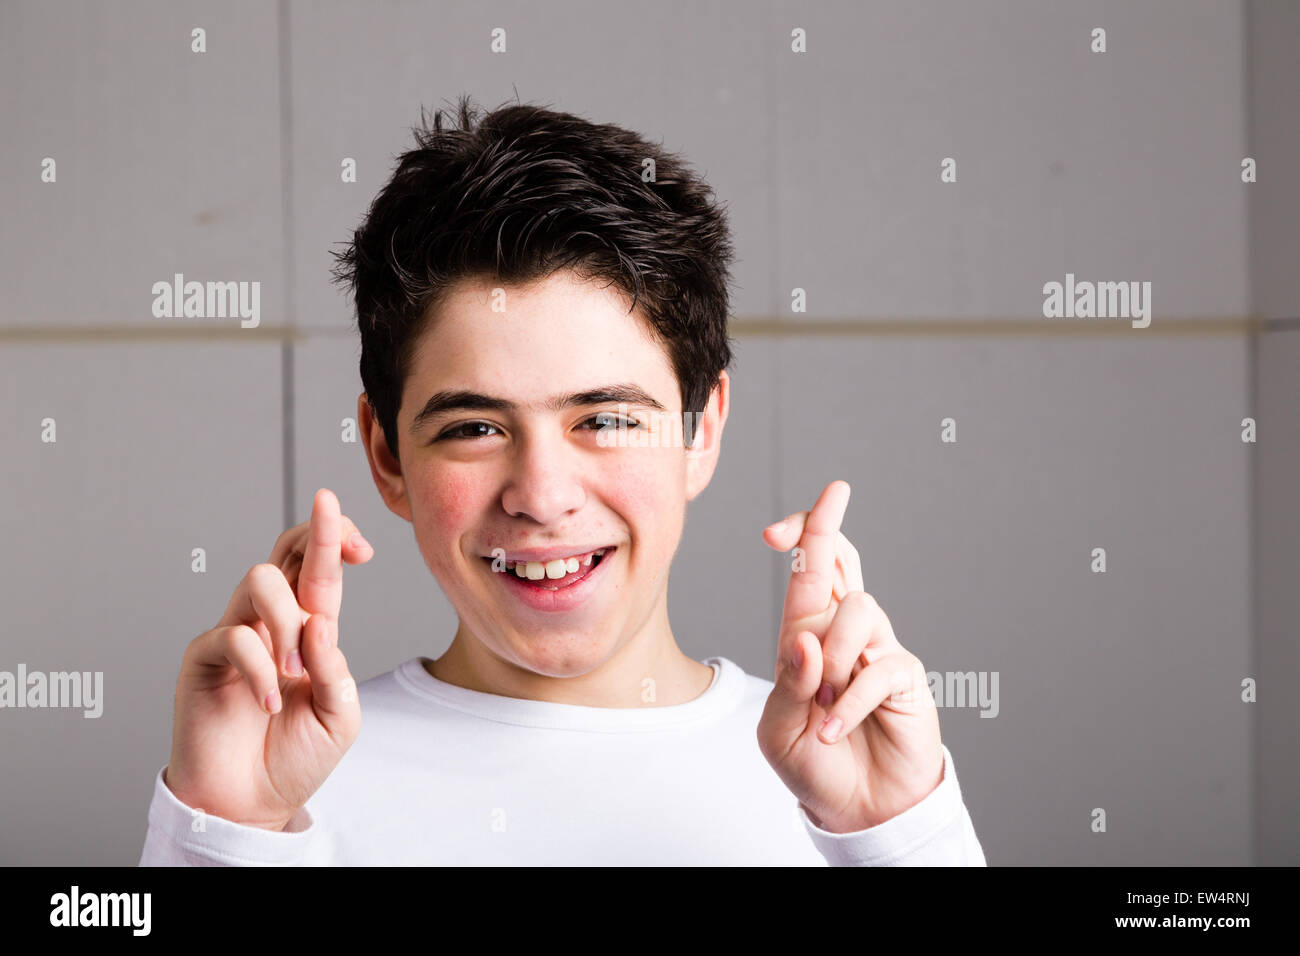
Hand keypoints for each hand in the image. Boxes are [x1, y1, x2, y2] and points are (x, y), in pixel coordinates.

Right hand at [164, 488, 369, 830]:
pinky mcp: (204, 658)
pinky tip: (267, 703)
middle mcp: (272, 624)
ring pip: (260, 578)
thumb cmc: (293, 759)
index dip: (336, 543)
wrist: (249, 805)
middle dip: (314, 534)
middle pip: (286, 553)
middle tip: (342, 538)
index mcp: (308, 632)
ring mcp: (236, 636)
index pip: (321, 572)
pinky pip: (233, 636)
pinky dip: (259, 668)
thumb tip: (319, 621)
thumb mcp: (338, 716)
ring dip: (288, 619)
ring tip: (294, 670)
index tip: (364, 545)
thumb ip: (335, 669)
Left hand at [756, 480, 943, 832]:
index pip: (808, 571)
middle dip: (825, 529)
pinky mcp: (904, 677)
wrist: (856, 808)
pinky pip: (878, 668)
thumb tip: (807, 642)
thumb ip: (789, 684)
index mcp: (806, 635)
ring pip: (856, 609)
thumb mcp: (780, 727)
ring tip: (823, 702)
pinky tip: (835, 728)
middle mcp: (843, 633)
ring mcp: (877, 649)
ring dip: (832, 655)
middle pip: (839, 562)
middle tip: (830, 502)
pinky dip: (850, 702)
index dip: (805, 534)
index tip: (789, 520)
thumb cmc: (813, 761)